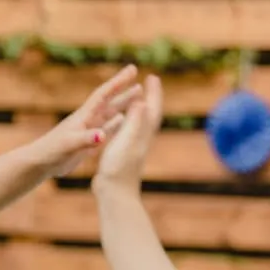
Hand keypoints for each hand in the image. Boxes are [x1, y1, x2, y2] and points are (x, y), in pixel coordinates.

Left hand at [32, 65, 141, 177]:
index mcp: (84, 116)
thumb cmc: (52, 151)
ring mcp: (88, 129)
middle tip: (142, 80)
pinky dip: (116, 123)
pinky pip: (106, 129)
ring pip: (110, 113)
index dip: (118, 82)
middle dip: (125, 90)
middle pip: (110, 101)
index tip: (132, 69)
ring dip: (123, 104)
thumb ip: (86, 139)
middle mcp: (88, 119)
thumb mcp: (70, 144)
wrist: (40, 162)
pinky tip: (123, 120)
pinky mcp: (87, 141)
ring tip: (137, 94)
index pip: (104, 94)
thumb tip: (102, 135)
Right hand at [93, 72, 162, 192]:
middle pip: (150, 114)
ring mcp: (134, 148)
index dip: (154, 93)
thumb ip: (135, 122)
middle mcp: (141, 140)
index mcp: (142, 134)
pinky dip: (129, 122)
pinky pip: (130, 131)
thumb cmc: (119, 168)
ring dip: (140, 108)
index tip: (153, 76)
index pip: (152, 109)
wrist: (115, 193)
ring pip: (140, 122)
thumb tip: (144, 102)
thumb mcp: (126, 141)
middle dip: (151, 97)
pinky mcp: (125, 155)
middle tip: (150, 82)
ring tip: (137, 97)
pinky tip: (122, 123)